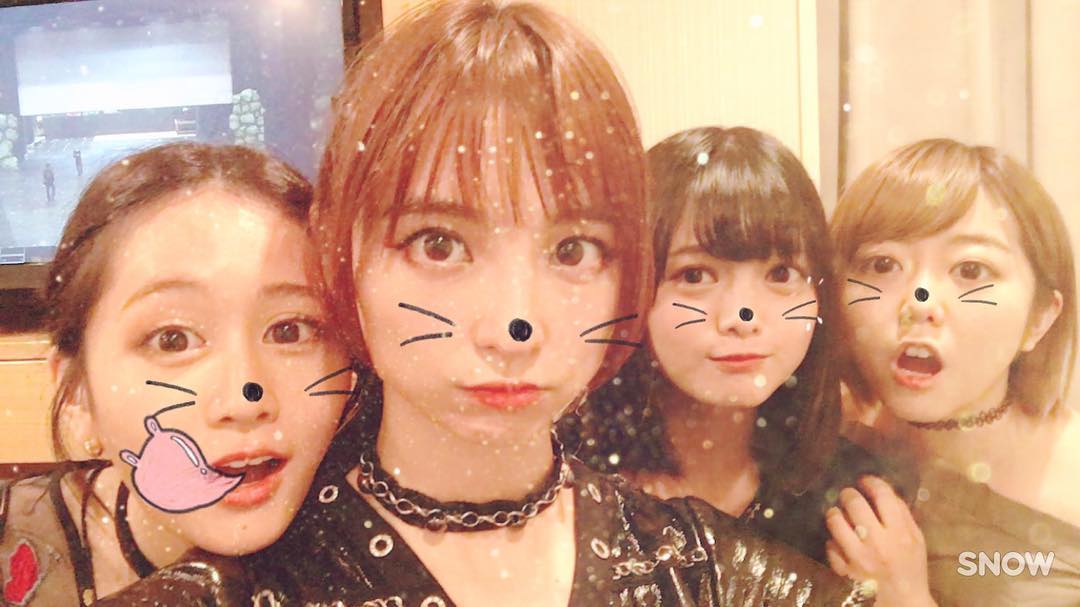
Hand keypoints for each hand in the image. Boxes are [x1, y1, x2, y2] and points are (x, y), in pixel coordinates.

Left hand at [825, 476, 935, 606]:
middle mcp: (878, 544)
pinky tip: (840, 543)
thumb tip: (884, 489)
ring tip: (838, 514)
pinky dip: (833, 542)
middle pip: (854, 503)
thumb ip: (903, 513)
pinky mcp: (844, 571)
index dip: (870, 481)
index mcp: (899, 534)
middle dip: (848, 494)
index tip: (865, 480)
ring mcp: (858, 558)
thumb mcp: (916, 540)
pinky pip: (829, 545)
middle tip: (848, 495)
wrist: (903, 602)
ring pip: (835, 521)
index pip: (882, 495)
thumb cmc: (911, 568)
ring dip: (835, 513)